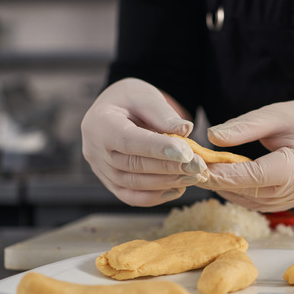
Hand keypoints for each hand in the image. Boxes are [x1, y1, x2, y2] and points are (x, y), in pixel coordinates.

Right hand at [81, 78, 207, 206]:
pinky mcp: (110, 183)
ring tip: (194, 177)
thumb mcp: (145, 96)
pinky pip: (131, 196)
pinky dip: (155, 197)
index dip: (157, 149)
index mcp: (99, 123)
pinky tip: (178, 188)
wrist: (114, 111)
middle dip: (169, 167)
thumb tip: (185, 130)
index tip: (186, 153)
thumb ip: (163, 113)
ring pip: (134, 184)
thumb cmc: (131, 100)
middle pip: (133, 165)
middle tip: (198, 166)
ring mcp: (100, 170)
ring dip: (167, 183)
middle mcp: (94, 150)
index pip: (129, 140)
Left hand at [199, 93, 293, 211]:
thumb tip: (211, 137)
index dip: (225, 174)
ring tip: (204, 173)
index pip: (254, 176)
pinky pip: (258, 203)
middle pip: (250, 192)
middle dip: (220, 182)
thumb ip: (243, 127)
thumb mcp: (273, 115)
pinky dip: (238, 193)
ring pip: (251, 201)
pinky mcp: (290, 203)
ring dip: (226, 189)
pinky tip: (224, 179)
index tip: (199, 167)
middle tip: (192, 170)